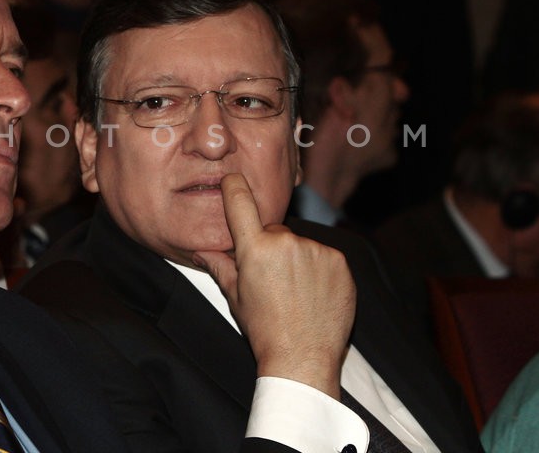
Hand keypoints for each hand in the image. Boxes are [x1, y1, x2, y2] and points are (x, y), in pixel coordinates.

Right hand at [193, 173, 354, 398]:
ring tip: (294, 292)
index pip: (240, 199)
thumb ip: (218, 265)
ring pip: (299, 244)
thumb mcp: (235, 296)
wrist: (303, 359)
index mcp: (255, 249)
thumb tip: (199, 250)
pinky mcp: (340, 261)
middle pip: (273, 230)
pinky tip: (313, 294)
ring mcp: (316, 251)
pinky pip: (323, 255)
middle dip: (270, 246)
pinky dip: (318, 269)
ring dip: (296, 259)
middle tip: (270, 278)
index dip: (235, 186)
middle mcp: (286, 242)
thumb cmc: (264, 330)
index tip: (234, 180)